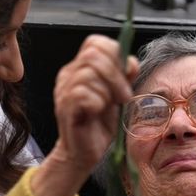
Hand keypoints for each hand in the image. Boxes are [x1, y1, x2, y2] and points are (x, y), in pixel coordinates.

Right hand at [35, 34, 137, 195]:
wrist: (84, 153)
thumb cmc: (99, 125)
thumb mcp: (117, 96)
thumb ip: (123, 76)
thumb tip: (131, 61)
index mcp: (81, 68)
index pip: (96, 43)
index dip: (116, 55)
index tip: (127, 76)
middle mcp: (69, 75)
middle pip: (93, 54)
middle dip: (116, 75)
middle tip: (123, 96)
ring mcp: (64, 90)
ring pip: (89, 74)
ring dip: (108, 91)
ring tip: (111, 106)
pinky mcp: (65, 107)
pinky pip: (83, 94)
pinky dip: (97, 102)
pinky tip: (97, 112)